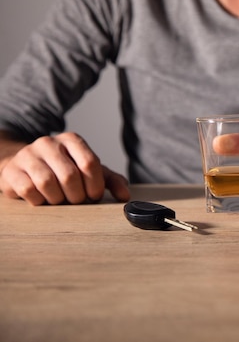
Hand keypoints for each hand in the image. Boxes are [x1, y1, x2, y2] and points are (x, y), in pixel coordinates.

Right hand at [0, 132, 129, 204]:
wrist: (24, 166)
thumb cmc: (62, 170)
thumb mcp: (89, 172)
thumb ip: (110, 181)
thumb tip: (125, 195)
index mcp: (72, 140)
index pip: (89, 163)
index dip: (94, 186)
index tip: (94, 196)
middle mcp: (49, 142)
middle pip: (70, 176)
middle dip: (77, 196)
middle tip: (76, 201)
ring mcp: (28, 155)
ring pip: (48, 183)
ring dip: (58, 199)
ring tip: (59, 199)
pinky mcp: (11, 170)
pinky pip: (28, 190)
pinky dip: (39, 201)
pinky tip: (42, 198)